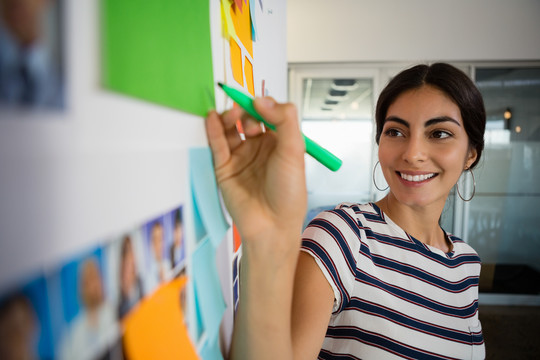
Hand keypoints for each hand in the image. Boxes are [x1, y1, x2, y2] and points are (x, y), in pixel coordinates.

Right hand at [205, 97, 306, 259]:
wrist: (272, 225)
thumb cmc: (289, 193)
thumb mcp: (294, 151)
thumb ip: (285, 120)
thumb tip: (263, 99)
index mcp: (279, 142)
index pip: (269, 114)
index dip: (264, 105)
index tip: (260, 102)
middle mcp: (260, 147)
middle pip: (247, 118)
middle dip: (245, 110)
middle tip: (244, 110)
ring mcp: (241, 157)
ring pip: (230, 129)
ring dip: (228, 117)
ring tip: (229, 114)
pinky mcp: (224, 167)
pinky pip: (217, 144)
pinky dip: (212, 129)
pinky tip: (211, 117)